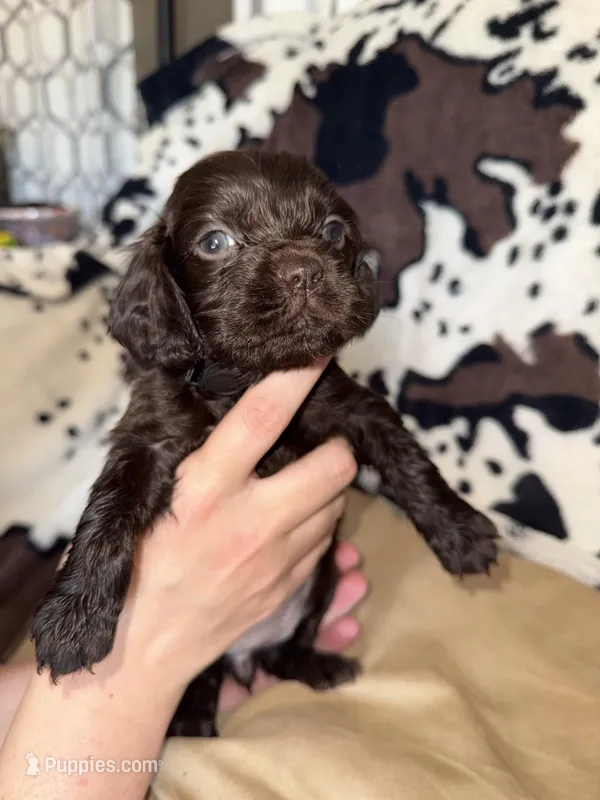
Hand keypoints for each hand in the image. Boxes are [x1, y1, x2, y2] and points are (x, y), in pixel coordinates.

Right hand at [112, 360, 359, 695]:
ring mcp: (276, 558)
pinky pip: (325, 542)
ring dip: (326, 488)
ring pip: (336, 504)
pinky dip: (317, 525)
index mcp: (205, 489)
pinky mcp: (288, 587)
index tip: (321, 349)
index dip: (295, 377)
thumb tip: (211, 409)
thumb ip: (184, 456)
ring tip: (299, 485)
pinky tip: (291, 524)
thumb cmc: (133, 563)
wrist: (139, 650)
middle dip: (335, 446)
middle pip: (332, 465)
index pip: (260, 418)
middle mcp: (251, 520)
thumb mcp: (144, 498)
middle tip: (319, 442)